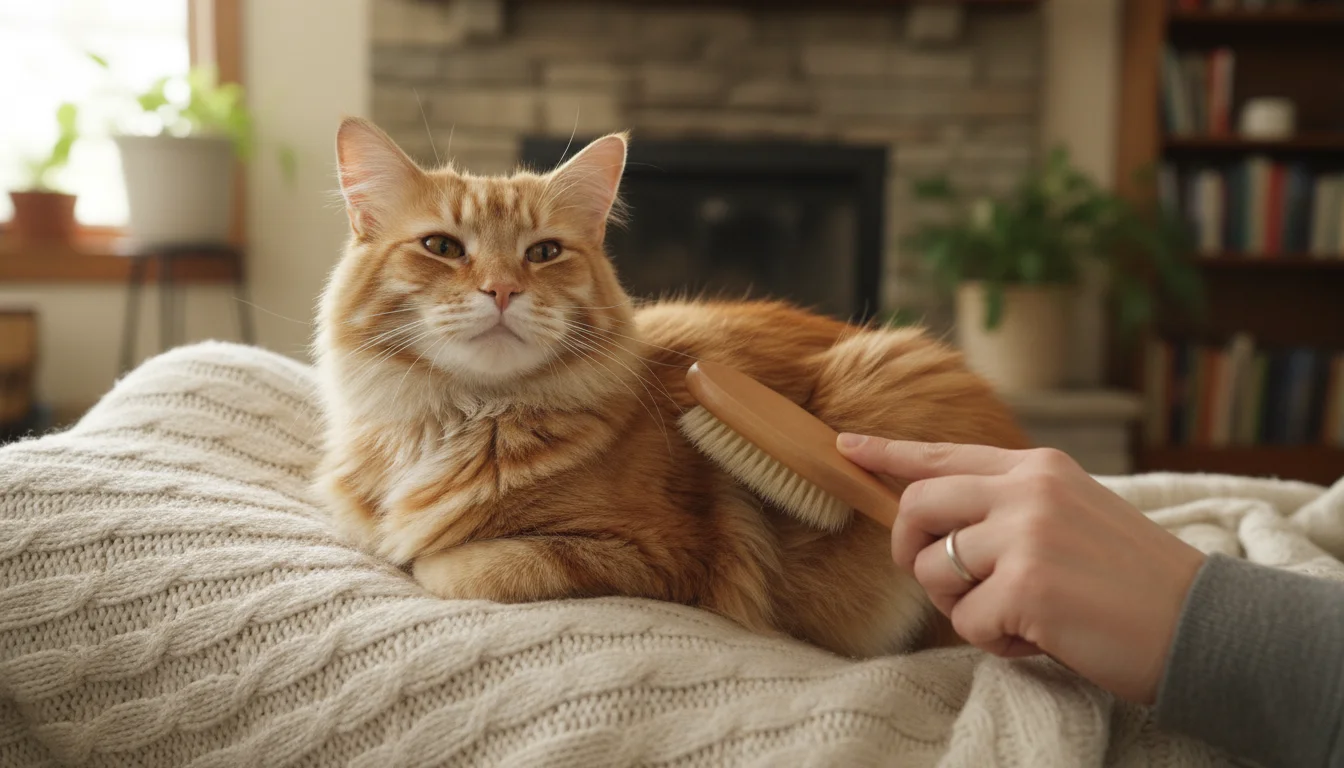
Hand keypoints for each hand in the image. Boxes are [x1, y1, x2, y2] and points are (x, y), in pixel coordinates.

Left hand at [837, 434, 1206, 704]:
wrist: (1203, 623)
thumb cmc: (1133, 582)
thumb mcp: (1071, 517)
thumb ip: (1009, 509)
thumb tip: (937, 530)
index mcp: (1038, 467)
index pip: (944, 454)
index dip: (887, 452)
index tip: (845, 445)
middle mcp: (1027, 489)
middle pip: (917, 505)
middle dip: (910, 551)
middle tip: (945, 585)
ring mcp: (1026, 534)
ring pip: (934, 569)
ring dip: (961, 606)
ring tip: (1016, 617)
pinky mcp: (1027, 585)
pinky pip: (966, 622)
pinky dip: (993, 642)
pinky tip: (1038, 639)